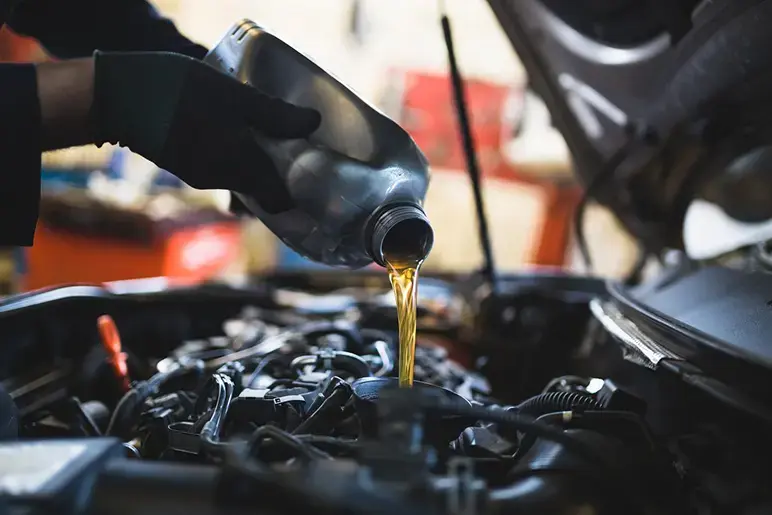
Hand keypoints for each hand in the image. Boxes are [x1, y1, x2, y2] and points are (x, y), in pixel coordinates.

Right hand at [90, 51, 320, 212]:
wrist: (118, 99)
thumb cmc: (180, 94)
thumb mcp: (234, 97)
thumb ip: (273, 114)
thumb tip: (312, 123)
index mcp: (240, 168)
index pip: (278, 201)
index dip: (296, 193)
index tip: (310, 177)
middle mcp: (221, 180)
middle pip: (260, 191)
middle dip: (277, 176)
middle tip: (292, 151)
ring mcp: (200, 175)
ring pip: (239, 179)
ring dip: (253, 165)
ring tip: (264, 137)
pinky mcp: (184, 166)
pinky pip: (220, 170)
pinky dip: (232, 159)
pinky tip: (233, 132)